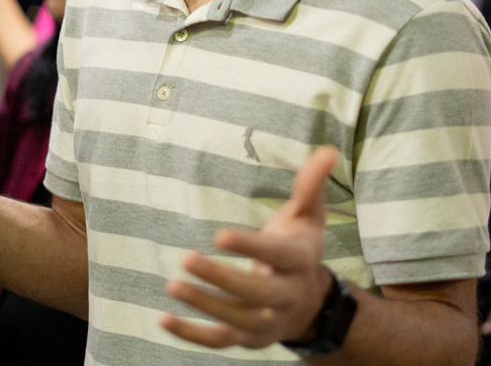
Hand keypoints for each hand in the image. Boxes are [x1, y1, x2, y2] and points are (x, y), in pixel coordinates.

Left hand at [161, 146, 339, 349]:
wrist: (310, 304)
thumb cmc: (299, 248)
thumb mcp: (308, 216)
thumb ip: (310, 185)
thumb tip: (326, 150)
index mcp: (300, 262)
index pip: (277, 256)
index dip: (250, 247)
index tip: (219, 235)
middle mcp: (287, 296)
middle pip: (256, 294)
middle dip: (222, 279)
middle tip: (187, 259)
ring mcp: (267, 321)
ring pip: (237, 320)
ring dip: (204, 306)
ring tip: (173, 286)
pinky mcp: (248, 339)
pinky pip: (219, 341)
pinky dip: (192, 335)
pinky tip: (164, 320)